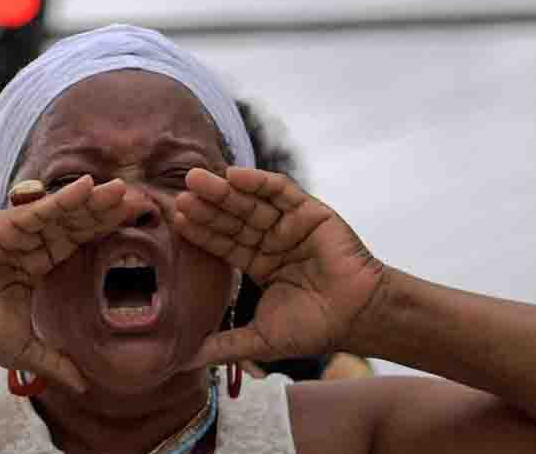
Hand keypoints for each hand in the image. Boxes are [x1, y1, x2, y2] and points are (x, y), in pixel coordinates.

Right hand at [0, 175, 130, 391]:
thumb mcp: (26, 350)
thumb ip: (56, 363)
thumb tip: (84, 388)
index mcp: (38, 265)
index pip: (78, 242)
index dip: (104, 231)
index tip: (133, 222)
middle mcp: (30, 243)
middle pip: (76, 223)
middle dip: (105, 212)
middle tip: (138, 199)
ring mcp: (17, 231)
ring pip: (62, 213)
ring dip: (91, 202)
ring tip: (121, 190)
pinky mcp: (3, 225)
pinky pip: (39, 210)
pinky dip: (63, 199)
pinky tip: (87, 187)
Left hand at [174, 167, 385, 368]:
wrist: (358, 317)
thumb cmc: (315, 329)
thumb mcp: (260, 339)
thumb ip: (224, 346)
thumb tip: (182, 361)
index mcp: (259, 263)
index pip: (224, 243)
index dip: (202, 233)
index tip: (176, 221)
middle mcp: (271, 240)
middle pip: (233, 219)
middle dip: (207, 207)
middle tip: (179, 195)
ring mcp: (290, 224)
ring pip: (251, 203)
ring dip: (223, 190)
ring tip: (196, 179)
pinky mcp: (310, 211)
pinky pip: (280, 191)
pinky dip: (258, 182)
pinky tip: (234, 175)